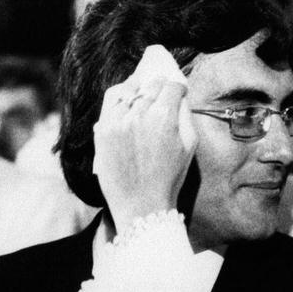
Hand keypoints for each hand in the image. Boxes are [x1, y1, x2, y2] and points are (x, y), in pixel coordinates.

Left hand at [93, 79, 195, 231]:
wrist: (141, 205)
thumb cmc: (169, 178)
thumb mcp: (189, 146)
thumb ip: (186, 116)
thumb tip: (180, 96)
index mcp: (164, 117)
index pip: (173, 86)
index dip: (178, 88)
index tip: (178, 92)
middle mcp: (139, 114)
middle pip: (151, 85)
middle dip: (160, 86)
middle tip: (162, 92)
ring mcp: (118, 121)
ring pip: (129, 90)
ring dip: (139, 90)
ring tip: (142, 93)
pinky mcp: (102, 129)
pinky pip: (110, 101)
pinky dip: (119, 97)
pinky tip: (125, 100)